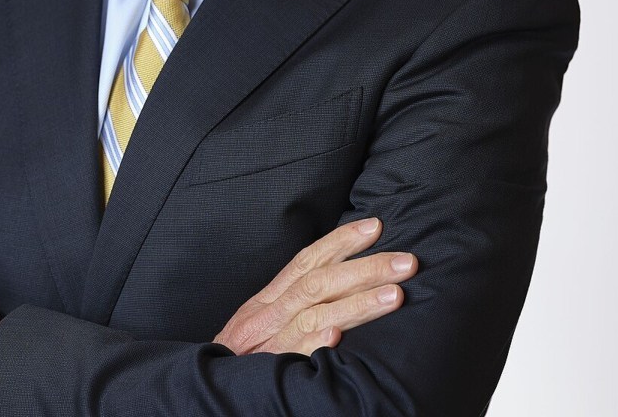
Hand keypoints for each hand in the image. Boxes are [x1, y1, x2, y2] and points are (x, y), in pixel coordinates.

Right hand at [213, 217, 416, 356]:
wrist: (210, 391)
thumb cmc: (245, 358)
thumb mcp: (265, 322)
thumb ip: (296, 302)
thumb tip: (343, 279)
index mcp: (268, 300)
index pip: (307, 261)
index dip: (341, 241)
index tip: (376, 226)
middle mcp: (267, 316)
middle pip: (318, 283)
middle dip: (365, 269)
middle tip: (407, 262)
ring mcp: (269, 345)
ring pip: (313, 315)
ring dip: (356, 304)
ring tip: (395, 296)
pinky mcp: (270, 375)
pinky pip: (293, 357)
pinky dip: (313, 345)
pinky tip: (337, 339)